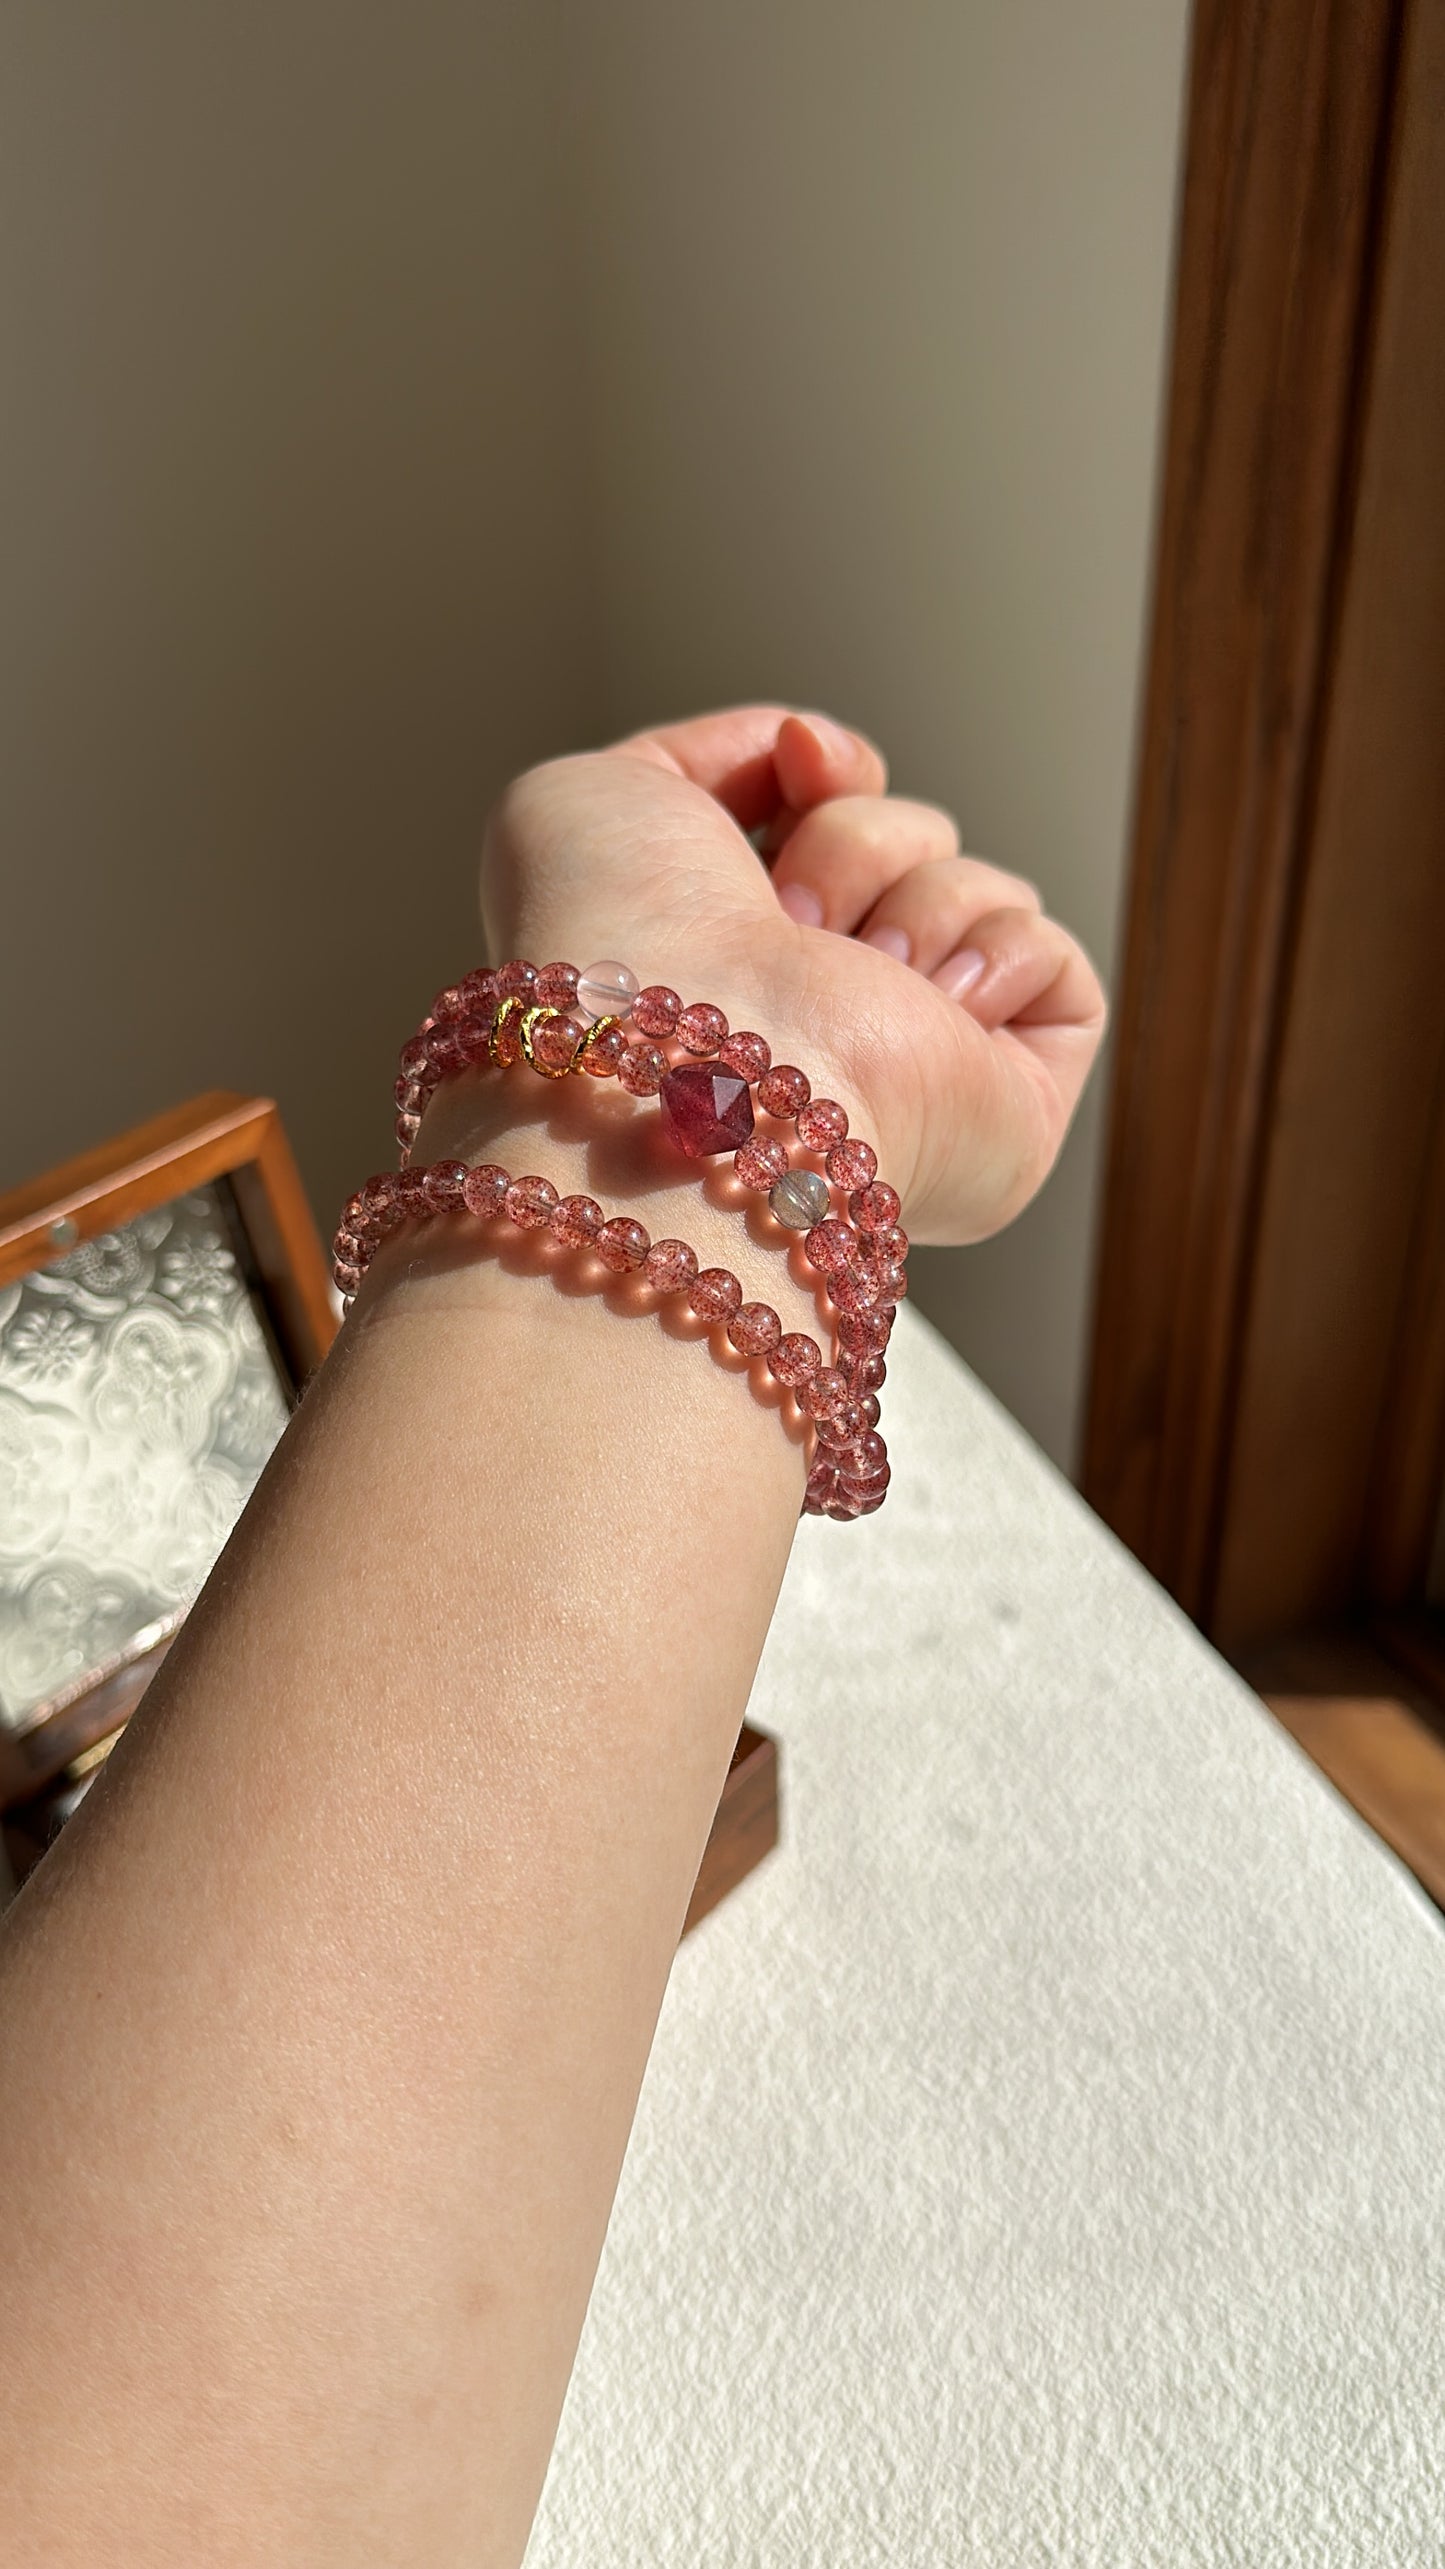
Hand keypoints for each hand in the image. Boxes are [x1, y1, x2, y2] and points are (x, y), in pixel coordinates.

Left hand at [481, 705, 1106, 1244]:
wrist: (688, 1060)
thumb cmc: (618, 947)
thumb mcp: (604, 794)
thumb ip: (704, 754)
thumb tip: (810, 752)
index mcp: (735, 957)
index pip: (833, 820)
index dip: (827, 771)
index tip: (795, 758)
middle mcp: (827, 1012)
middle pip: (911, 836)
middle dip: (855, 841)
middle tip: (792, 918)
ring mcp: (920, 1063)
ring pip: (983, 888)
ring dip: (915, 899)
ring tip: (853, 975)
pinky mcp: (1011, 1105)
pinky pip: (1056, 963)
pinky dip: (1000, 957)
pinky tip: (933, 1005)